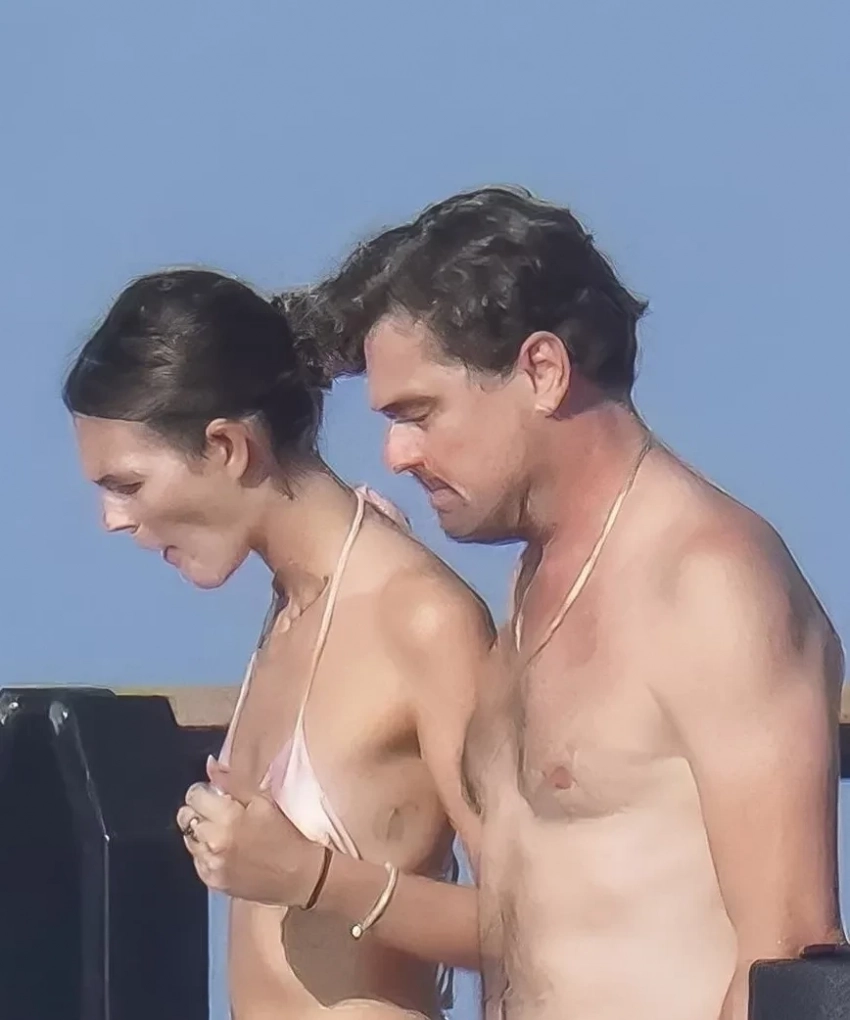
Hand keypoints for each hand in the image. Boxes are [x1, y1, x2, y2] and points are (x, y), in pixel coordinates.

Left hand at [175, 756, 325, 906]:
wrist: (301, 876)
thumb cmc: (287, 833)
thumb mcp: (264, 800)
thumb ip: (232, 782)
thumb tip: (210, 765)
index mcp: (227, 817)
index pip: (193, 796)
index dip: (205, 792)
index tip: (218, 795)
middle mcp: (213, 842)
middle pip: (185, 817)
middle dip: (200, 811)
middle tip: (220, 813)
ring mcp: (211, 865)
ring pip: (188, 839)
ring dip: (202, 832)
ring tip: (225, 833)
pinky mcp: (212, 881)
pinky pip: (197, 861)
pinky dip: (207, 853)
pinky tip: (227, 851)